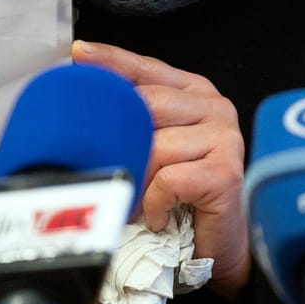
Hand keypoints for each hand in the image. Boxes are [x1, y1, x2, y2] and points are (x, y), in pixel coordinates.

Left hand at [74, 39, 249, 298]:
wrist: (217, 248)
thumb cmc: (182, 199)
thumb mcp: (152, 150)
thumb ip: (132, 123)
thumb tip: (80, 105)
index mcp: (195, 94)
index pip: (148, 68)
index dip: (113, 60)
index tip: (79, 55)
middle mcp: (214, 108)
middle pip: (147, 104)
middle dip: (118, 139)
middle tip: (101, 166)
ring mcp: (224, 138)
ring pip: (154, 145)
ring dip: (136, 180)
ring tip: (134, 202)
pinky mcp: (225, 172)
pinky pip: (167, 180)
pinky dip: (153, 202)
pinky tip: (159, 215)